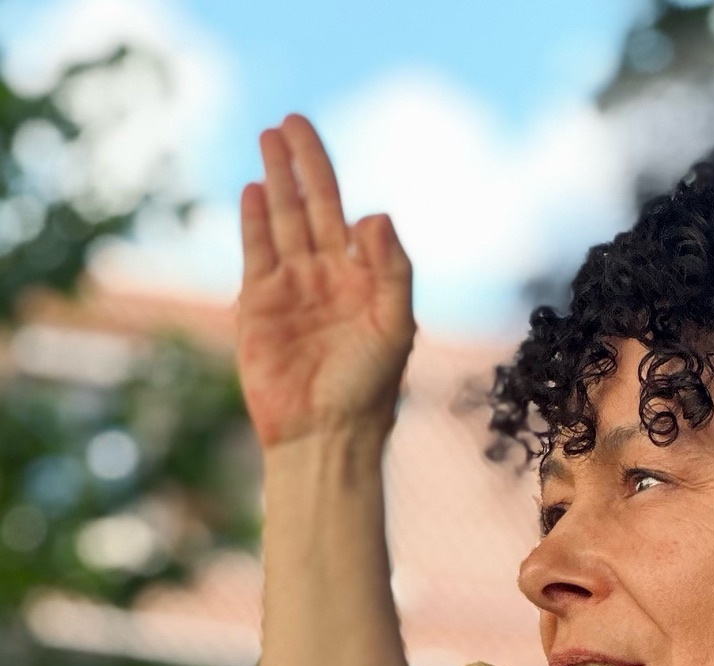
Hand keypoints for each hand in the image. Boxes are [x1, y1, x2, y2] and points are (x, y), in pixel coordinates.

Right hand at [237, 114, 414, 450]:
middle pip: (313, 208)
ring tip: (269, 139)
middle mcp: (328, 280)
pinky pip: (256, 253)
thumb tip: (372, 214)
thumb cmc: (367, 391)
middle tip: (291, 120)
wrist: (322, 435)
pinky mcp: (259, 306)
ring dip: (276, 181)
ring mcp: (291, 290)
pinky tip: (254, 190)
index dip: (336, 183)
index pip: (350, 219)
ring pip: (282, 223)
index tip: (324, 150)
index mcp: (365, 283)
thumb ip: (393, 270)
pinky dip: (254, 222)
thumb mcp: (395, 327)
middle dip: (302, 165)